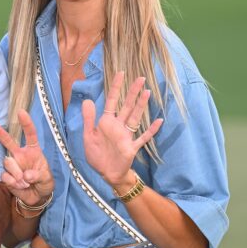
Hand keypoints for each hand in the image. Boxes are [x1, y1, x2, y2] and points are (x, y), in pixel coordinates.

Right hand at [0, 110, 53, 206]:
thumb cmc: (44, 183)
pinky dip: (13, 182)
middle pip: (7, 140)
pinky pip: (5, 175)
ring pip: (7, 162)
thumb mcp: (47, 179)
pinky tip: (20, 186)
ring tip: (26, 182)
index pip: (30, 135)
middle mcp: (20, 154)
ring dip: (17, 173)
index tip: (21, 112)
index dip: (26, 123)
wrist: (37, 197)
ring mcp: (12, 164)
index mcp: (33, 151)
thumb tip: (26, 175)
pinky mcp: (6, 175)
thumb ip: (39, 175)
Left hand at [81, 71, 162, 188]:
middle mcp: (118, 126)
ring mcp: (127, 136)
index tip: (121, 73)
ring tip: (147, 92)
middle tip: (141, 78)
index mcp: (106, 122)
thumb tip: (87, 100)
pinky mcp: (132, 147)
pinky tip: (159, 121)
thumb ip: (89, 119)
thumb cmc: (97, 155)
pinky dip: (151, 130)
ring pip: (135, 117)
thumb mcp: (88, 136)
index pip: (112, 101)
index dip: (116, 88)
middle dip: (132, 92)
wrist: (106, 174)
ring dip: (141, 106)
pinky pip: (143, 137)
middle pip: (126, 106)